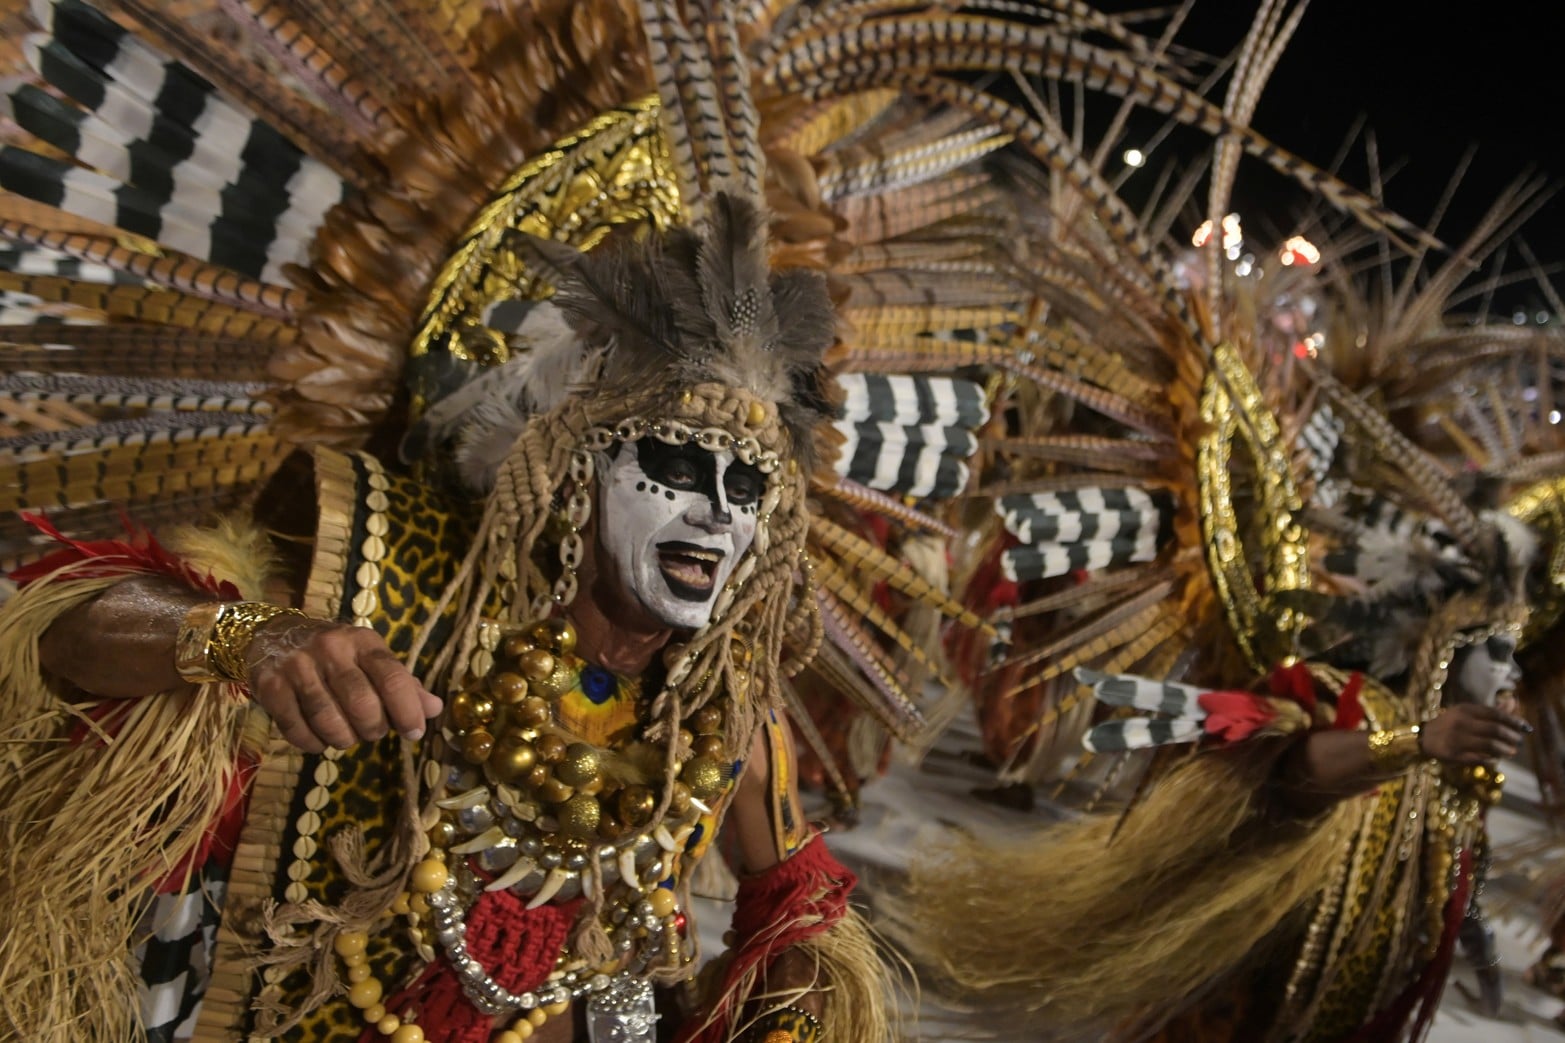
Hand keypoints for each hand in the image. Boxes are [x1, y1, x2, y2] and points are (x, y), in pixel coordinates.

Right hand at [246, 616, 441, 751]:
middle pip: (362, 704)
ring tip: (346, 736)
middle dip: (374, 729)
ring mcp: (298, 667)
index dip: (408, 711)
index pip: (393, 678)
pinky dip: (313, 744)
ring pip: (330, 721)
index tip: (414, 732)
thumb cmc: (334, 654)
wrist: (273, 635)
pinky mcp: (270, 686)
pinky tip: (319, 739)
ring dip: (343, 740)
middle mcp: (331, 649)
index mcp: (363, 641)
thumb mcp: (370, 659)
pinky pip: (297, 730)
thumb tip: (434, 709)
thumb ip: (402, 684)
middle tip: (373, 732)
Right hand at [1419, 703, 1529, 764]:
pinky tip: (1496, 759)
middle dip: (1512, 737)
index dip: (1514, 721)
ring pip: (1490, 745)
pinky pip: (1480, 758)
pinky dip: (1492, 759)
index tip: (1526, 728)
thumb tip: (1514, 702)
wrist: (1425, 738)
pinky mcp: (1454, 755)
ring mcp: (1457, 739)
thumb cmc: (1451, 723)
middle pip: (1495, 730)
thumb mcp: (1468, 713)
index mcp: (1465, 710)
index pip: (1495, 714)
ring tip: (1511, 752)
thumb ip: (1491, 710)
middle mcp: (1461, 723)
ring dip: (1505, 750)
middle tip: (1519, 741)